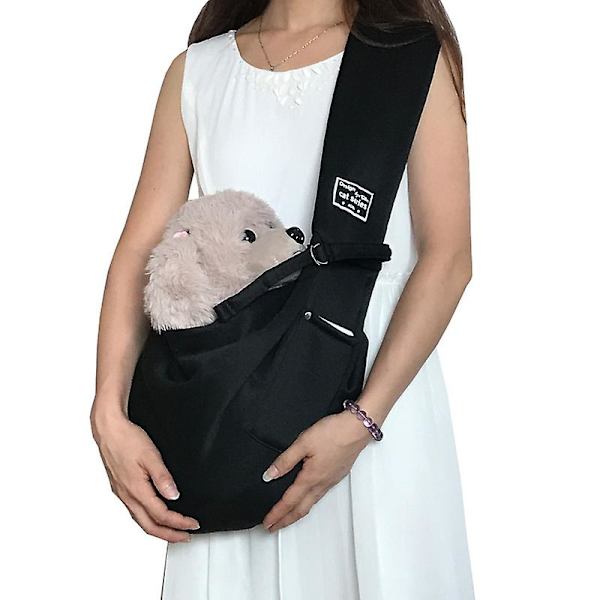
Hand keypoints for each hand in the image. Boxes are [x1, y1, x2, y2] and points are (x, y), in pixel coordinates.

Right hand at [90, 403, 200, 541]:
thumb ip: (163, 477)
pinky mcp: (120, 489)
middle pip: (149, 526)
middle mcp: (127, 496)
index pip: (161, 515)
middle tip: (184, 537)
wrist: (109, 430)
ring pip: (141, 521)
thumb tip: (174, 495)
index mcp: (136, 490)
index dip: (179, 523)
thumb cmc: (127, 439)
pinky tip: (154, 515)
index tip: (192, 524)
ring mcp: (122, 494)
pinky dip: (148, 519)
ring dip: (158, 529)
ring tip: (172, 531)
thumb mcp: (150, 456)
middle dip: (169, 535)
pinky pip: (135, 512)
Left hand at [261, 409, 372, 532]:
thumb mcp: (303, 442)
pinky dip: (309, 503)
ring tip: (287, 517)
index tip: (267, 522)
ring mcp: (331, 480)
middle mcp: (322, 483)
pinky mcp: (337, 475)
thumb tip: (269, 475)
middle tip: (273, 527)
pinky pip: (320, 496)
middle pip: (301, 509)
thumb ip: (285, 460)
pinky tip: (307, 498)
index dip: (276, 514)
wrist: (357, 429)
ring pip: (311, 503)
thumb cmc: (334, 433)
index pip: (289, 501)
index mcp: (311, 477)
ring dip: (297, 513)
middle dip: (286, 520)